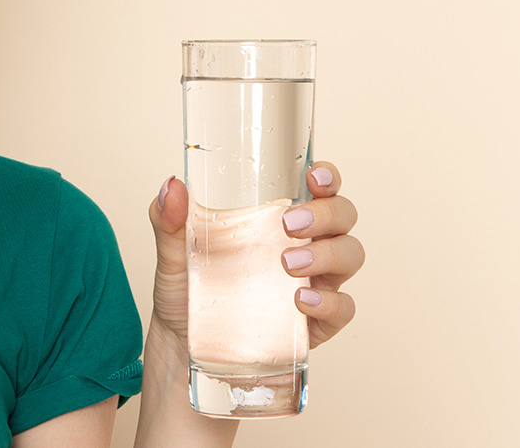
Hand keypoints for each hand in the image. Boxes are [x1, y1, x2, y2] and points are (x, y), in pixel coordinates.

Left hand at [147, 162, 362, 348]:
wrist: (183, 342)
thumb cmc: (189, 289)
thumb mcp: (174, 251)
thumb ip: (168, 219)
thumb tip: (172, 186)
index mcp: (277, 218)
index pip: (318, 188)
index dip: (327, 177)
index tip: (314, 176)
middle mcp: (306, 244)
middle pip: (343, 217)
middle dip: (326, 214)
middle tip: (289, 223)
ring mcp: (316, 282)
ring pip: (350, 255)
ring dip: (327, 253)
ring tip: (288, 262)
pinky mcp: (317, 322)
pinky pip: (342, 308)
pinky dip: (328, 301)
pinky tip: (301, 299)